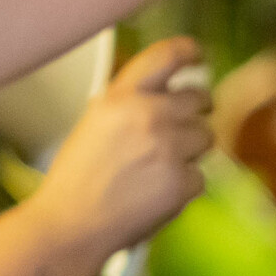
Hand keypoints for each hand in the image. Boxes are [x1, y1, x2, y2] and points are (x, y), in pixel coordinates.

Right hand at [25, 37, 213, 256]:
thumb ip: (131, 104)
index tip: (199, 56)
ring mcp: (168, 147)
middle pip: (199, 98)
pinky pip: (199, 177)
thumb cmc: (77, 178)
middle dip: (199, 111)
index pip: (167, 56)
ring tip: (160, 168)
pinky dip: (184, 187)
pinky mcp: (181, 181)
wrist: (70, 224)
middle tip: (187, 126)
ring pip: (206, 138)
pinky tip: (156, 194)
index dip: (189, 52)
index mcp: (121, 95)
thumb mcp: (96, 122)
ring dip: (191, 152)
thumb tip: (168, 97)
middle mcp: (148, 114)